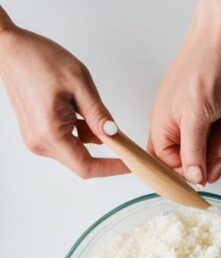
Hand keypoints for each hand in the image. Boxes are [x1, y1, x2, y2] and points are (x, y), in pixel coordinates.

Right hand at [0, 15, 126, 177]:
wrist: (11, 49)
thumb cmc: (39, 60)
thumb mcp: (79, 84)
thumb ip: (98, 114)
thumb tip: (115, 136)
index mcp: (50, 133)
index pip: (87, 167)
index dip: (112, 168)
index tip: (132, 164)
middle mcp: (39, 142)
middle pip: (82, 161)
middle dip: (106, 152)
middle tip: (124, 136)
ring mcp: (36, 138)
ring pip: (76, 150)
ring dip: (91, 134)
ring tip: (85, 104)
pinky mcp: (37, 132)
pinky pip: (66, 140)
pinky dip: (80, 130)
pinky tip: (76, 107)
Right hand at [148, 0, 220, 184]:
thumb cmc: (204, 68)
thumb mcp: (195, 116)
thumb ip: (192, 152)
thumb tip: (192, 178)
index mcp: (162, 128)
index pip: (166, 166)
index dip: (185, 173)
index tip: (203, 174)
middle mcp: (178, 127)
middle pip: (194, 163)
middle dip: (212, 157)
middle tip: (220, 146)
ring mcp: (198, 122)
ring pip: (213, 151)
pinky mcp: (216, 116)